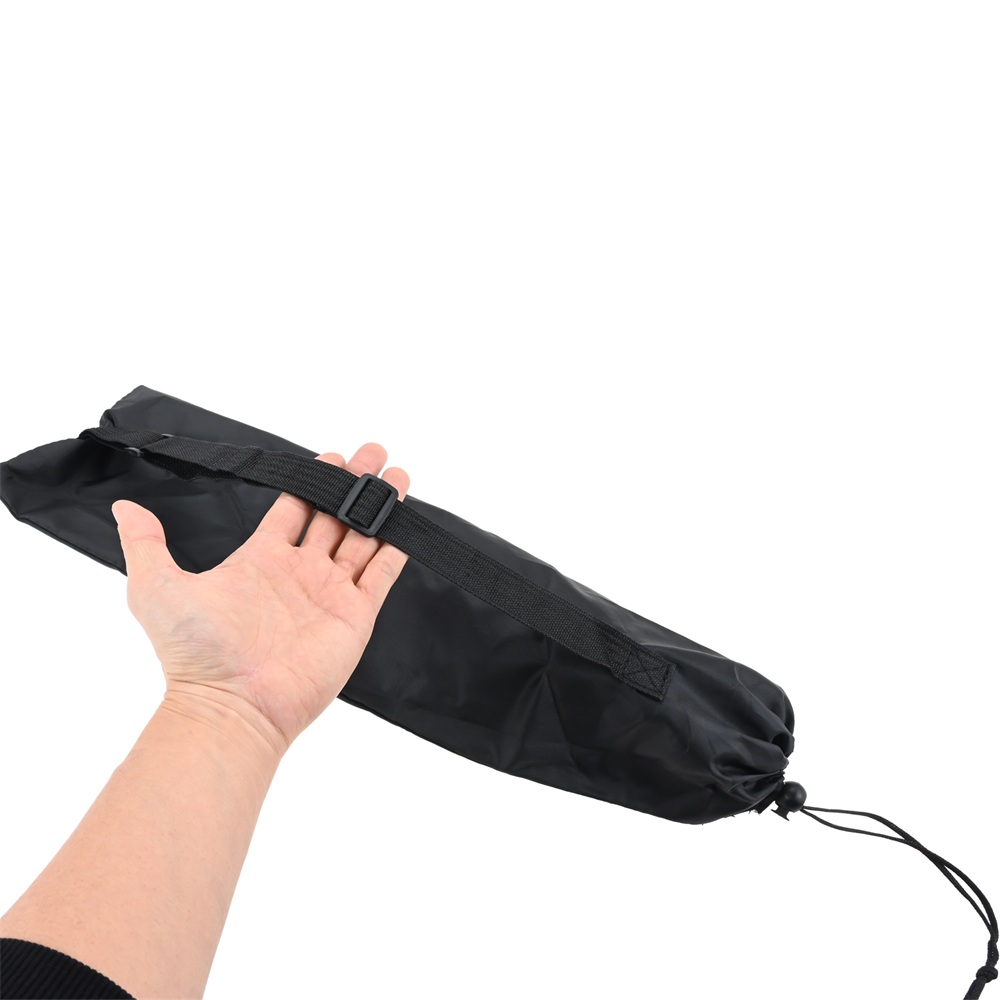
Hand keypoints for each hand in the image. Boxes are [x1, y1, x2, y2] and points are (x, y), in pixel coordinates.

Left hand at [112, 443, 409, 753]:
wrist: (233, 705)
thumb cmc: (195, 653)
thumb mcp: (156, 588)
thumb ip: (146, 544)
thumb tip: (124, 508)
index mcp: (261, 560)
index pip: (294, 510)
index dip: (311, 482)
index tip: (330, 457)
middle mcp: (299, 573)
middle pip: (334, 517)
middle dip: (353, 484)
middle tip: (372, 451)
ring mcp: (330, 594)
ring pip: (363, 539)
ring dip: (380, 507)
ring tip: (398, 474)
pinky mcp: (355, 617)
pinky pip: (381, 575)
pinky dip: (395, 547)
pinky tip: (406, 522)